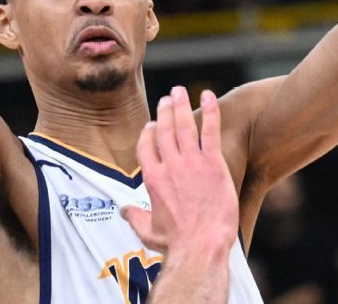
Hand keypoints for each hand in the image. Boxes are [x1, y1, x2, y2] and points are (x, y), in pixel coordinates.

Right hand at [122, 86, 238, 254]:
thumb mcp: (148, 232)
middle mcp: (169, 166)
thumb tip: (124, 210)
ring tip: (179, 91)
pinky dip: (210, 111)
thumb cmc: (176, 243)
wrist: (201, 246)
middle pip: (163, 130)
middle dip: (164, 111)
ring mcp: (191, 163)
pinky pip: (210, 131)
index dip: (148, 132)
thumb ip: (135, 217)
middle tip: (167, 98)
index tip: (152, 124)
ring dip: (180, 105)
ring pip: (183, 126)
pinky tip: (208, 95)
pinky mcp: (213, 164)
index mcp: (152, 179)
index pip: (146, 146)